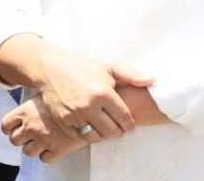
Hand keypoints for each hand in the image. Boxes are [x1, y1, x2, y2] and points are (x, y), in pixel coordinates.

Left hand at [2, 95, 88, 162]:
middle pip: (15, 140)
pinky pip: (45, 158)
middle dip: (21, 138)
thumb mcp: (49, 89)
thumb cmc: (70, 91)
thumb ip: (39, 94)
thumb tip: (35, 85)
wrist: (90, 103)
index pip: (6, 124)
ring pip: (28, 152)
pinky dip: (47, 154)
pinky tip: (54, 146)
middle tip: (29, 133)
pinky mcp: (57, 149)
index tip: (14, 126)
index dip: (10, 126)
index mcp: (26, 111)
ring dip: (33, 147)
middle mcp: (31, 127)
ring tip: (42, 140)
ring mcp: (43, 139)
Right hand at [35, 46, 153, 142]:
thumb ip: (132, 75)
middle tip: (118, 127)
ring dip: (103, 134)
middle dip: (118, 131)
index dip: (129, 124)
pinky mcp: (63, 121)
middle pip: (111, 131)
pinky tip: (90, 126)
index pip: (124, 118)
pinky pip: (80, 136)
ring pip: (96, 136)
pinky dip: (87, 134)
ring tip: (105, 127)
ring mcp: (75, 115)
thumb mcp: (108, 67)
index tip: (129, 124)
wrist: (51, 69)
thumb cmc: (83, 67)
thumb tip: (153, 80)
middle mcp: (89, 105)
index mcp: (103, 92)